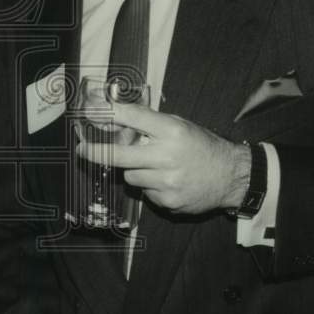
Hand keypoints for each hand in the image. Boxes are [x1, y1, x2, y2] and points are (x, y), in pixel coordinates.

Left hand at [76, 102, 249, 214]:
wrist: (230, 176)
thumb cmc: (202, 146)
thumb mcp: (180, 125)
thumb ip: (151, 123)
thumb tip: (117, 115)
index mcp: (172, 131)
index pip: (132, 117)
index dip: (107, 113)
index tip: (90, 112)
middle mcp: (168, 155)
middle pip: (120, 154)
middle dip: (96, 152)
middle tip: (83, 151)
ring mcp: (167, 181)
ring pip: (130, 176)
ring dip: (134, 171)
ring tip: (154, 166)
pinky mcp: (168, 201)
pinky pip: (145, 192)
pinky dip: (150, 186)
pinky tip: (166, 180)